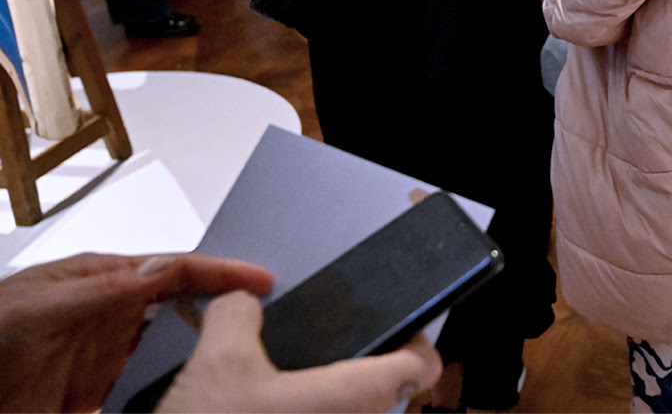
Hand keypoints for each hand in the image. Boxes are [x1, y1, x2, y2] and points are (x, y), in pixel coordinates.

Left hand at [0, 251, 273, 412]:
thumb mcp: (43, 306)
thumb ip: (106, 288)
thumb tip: (168, 265)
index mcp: (99, 278)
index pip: (173, 268)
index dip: (220, 272)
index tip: (261, 280)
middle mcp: (110, 312)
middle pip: (180, 306)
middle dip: (220, 308)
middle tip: (265, 317)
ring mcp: (105, 354)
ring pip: (170, 348)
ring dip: (198, 352)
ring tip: (235, 357)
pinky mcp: (98, 394)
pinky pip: (147, 389)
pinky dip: (170, 390)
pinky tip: (189, 393)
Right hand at [157, 291, 441, 413]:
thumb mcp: (217, 360)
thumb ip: (239, 315)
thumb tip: (242, 301)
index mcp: (352, 398)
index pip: (421, 365)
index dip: (415, 341)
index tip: (402, 328)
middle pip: (389, 395)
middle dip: (365, 372)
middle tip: (336, 353)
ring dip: (333, 402)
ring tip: (299, 383)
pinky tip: (274, 409)